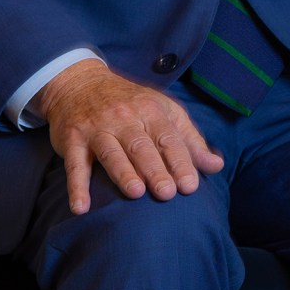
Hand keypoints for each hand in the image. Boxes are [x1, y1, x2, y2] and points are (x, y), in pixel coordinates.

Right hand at [35, 59, 224, 215]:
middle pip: (141, 146)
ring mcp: (97, 128)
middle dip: (155, 169)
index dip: (180, 161)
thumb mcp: (163, 112)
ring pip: (111, 152)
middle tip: (167, 193)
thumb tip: (217, 166)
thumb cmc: (130, 103)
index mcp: (151, 111)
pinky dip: (76, 186)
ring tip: (135, 192)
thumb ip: (189, 140)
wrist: (80, 82)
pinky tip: (81, 207)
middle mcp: (124, 118)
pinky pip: (75, 164)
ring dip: (123, 173)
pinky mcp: (72, 139)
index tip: (190, 185)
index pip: (168, 138)